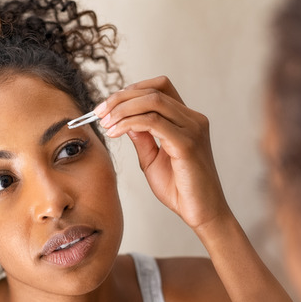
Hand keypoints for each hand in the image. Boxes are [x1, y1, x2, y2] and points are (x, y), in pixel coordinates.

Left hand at [94, 76, 230, 229]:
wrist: (202, 214)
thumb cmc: (180, 190)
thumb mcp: (152, 159)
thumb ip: (142, 137)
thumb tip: (125, 119)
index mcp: (187, 119)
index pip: (159, 87)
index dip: (131, 91)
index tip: (107, 106)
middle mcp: (193, 119)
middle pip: (153, 89)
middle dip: (121, 97)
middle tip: (99, 112)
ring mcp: (192, 129)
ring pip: (152, 100)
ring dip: (123, 108)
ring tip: (106, 123)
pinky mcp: (187, 143)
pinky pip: (153, 122)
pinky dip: (129, 122)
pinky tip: (116, 132)